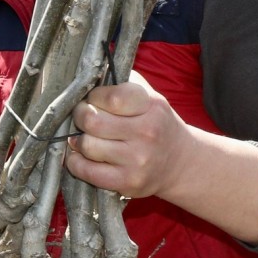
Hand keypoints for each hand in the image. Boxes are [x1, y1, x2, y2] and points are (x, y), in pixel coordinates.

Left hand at [65, 71, 191, 198]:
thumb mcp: (149, 97)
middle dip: (80, 117)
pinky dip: (75, 163)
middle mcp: (147, 132)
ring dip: (78, 141)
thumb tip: (88, 75)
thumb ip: (122, 81)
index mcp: (151, 106)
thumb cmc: (156, 124)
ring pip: (87, 145)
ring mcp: (138, 160)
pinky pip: (87, 171)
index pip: (110, 97)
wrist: (181, 163)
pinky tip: (80, 157)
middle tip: (84, 118)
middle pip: (92, 120)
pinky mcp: (128, 182)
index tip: (93, 100)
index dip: (93, 97)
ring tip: (85, 138)